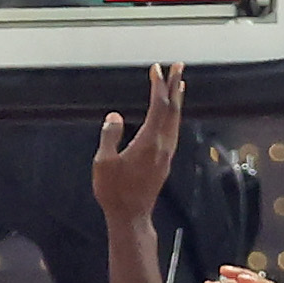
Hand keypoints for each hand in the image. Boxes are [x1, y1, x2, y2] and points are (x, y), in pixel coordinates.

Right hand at [92, 65, 185, 225]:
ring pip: (175, 120)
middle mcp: (163, 145)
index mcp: (150, 141)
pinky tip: (171, 115)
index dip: (158, 86)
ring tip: (179, 85)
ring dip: (177, 100)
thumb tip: (115, 117)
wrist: (131, 216)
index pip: (158, 106)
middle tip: (178, 66)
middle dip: (175, 86)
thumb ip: (110, 136)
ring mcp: (166, 154)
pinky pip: (173, 131)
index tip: (156, 69)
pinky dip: (173, 116)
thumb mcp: (103, 162)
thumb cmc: (114, 191)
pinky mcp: (164, 161)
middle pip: (173, 109)